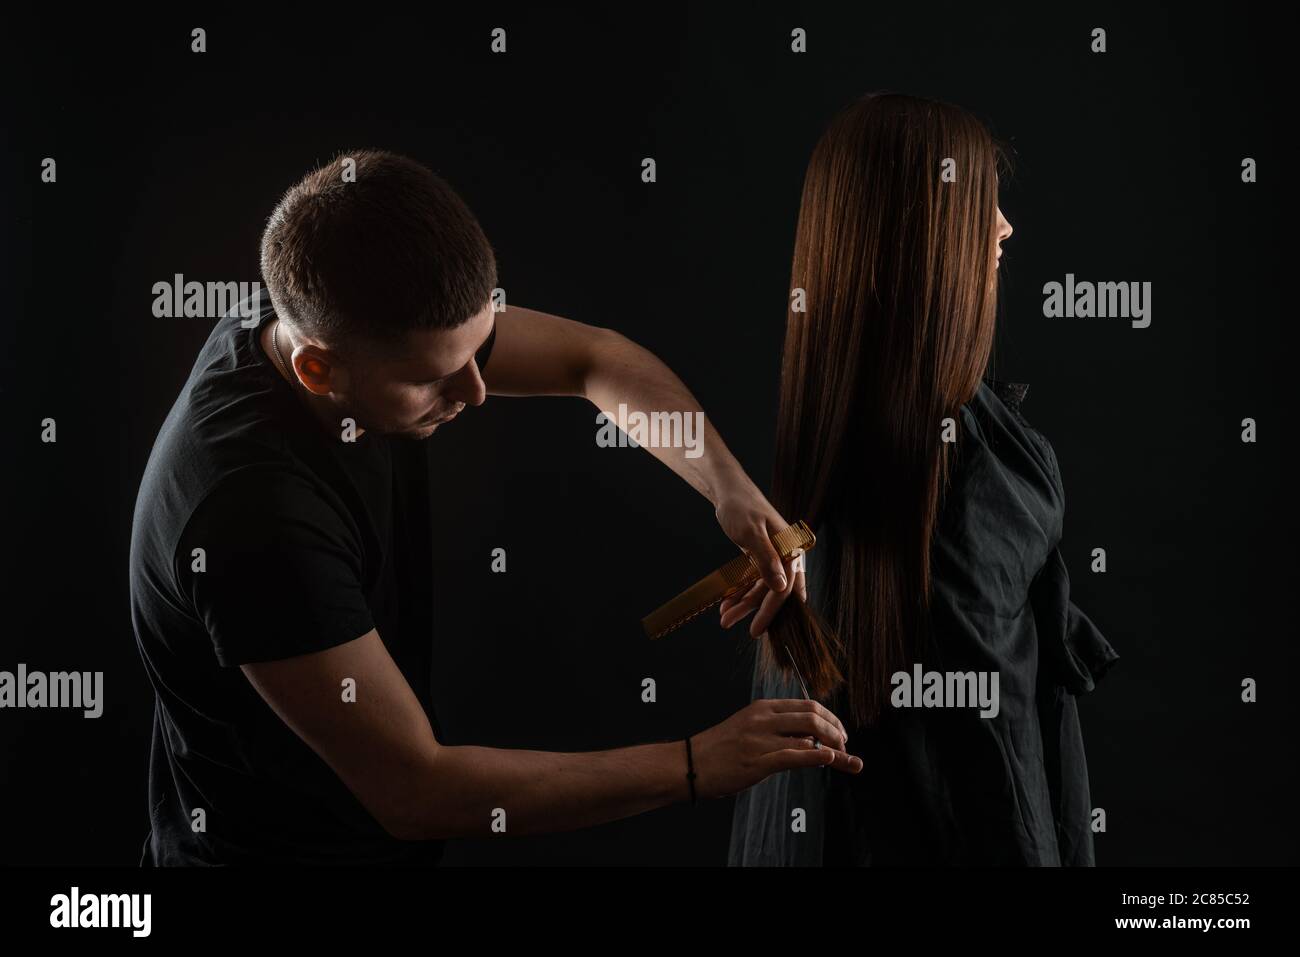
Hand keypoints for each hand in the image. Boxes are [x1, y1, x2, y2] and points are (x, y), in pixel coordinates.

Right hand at [689, 698, 860, 799]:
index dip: (830, 718)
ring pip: (808, 735)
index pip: (807, 705)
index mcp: (762, 707)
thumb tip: (810, 739)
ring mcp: (759, 739)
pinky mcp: (756, 761)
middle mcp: (763, 719)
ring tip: (844, 758)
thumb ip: (776, 728)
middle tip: (846, 745)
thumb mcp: (748, 728)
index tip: (841, 732)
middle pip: (812, 716)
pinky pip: (794, 756)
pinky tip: (830, 759)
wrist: (689, 764)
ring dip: (834, 747)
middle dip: (836, 730)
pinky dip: (816, 756)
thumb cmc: (720, 750)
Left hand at [712, 484, 807, 638]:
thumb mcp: (751, 533)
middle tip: (727, 623)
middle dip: (751, 610)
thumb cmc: (741, 506)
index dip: (769, 611)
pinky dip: (740, 590)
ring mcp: (775, 557)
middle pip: (772, 591)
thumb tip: (781, 588)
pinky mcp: (762, 557)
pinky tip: (726, 602)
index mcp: (791, 549)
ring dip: (742, 602)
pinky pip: (753, 580)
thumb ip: (766, 560)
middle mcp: (787, 556)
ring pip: (761, 588)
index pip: (784, 589)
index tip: (755, 630)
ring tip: (723, 615)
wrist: (729, 490)